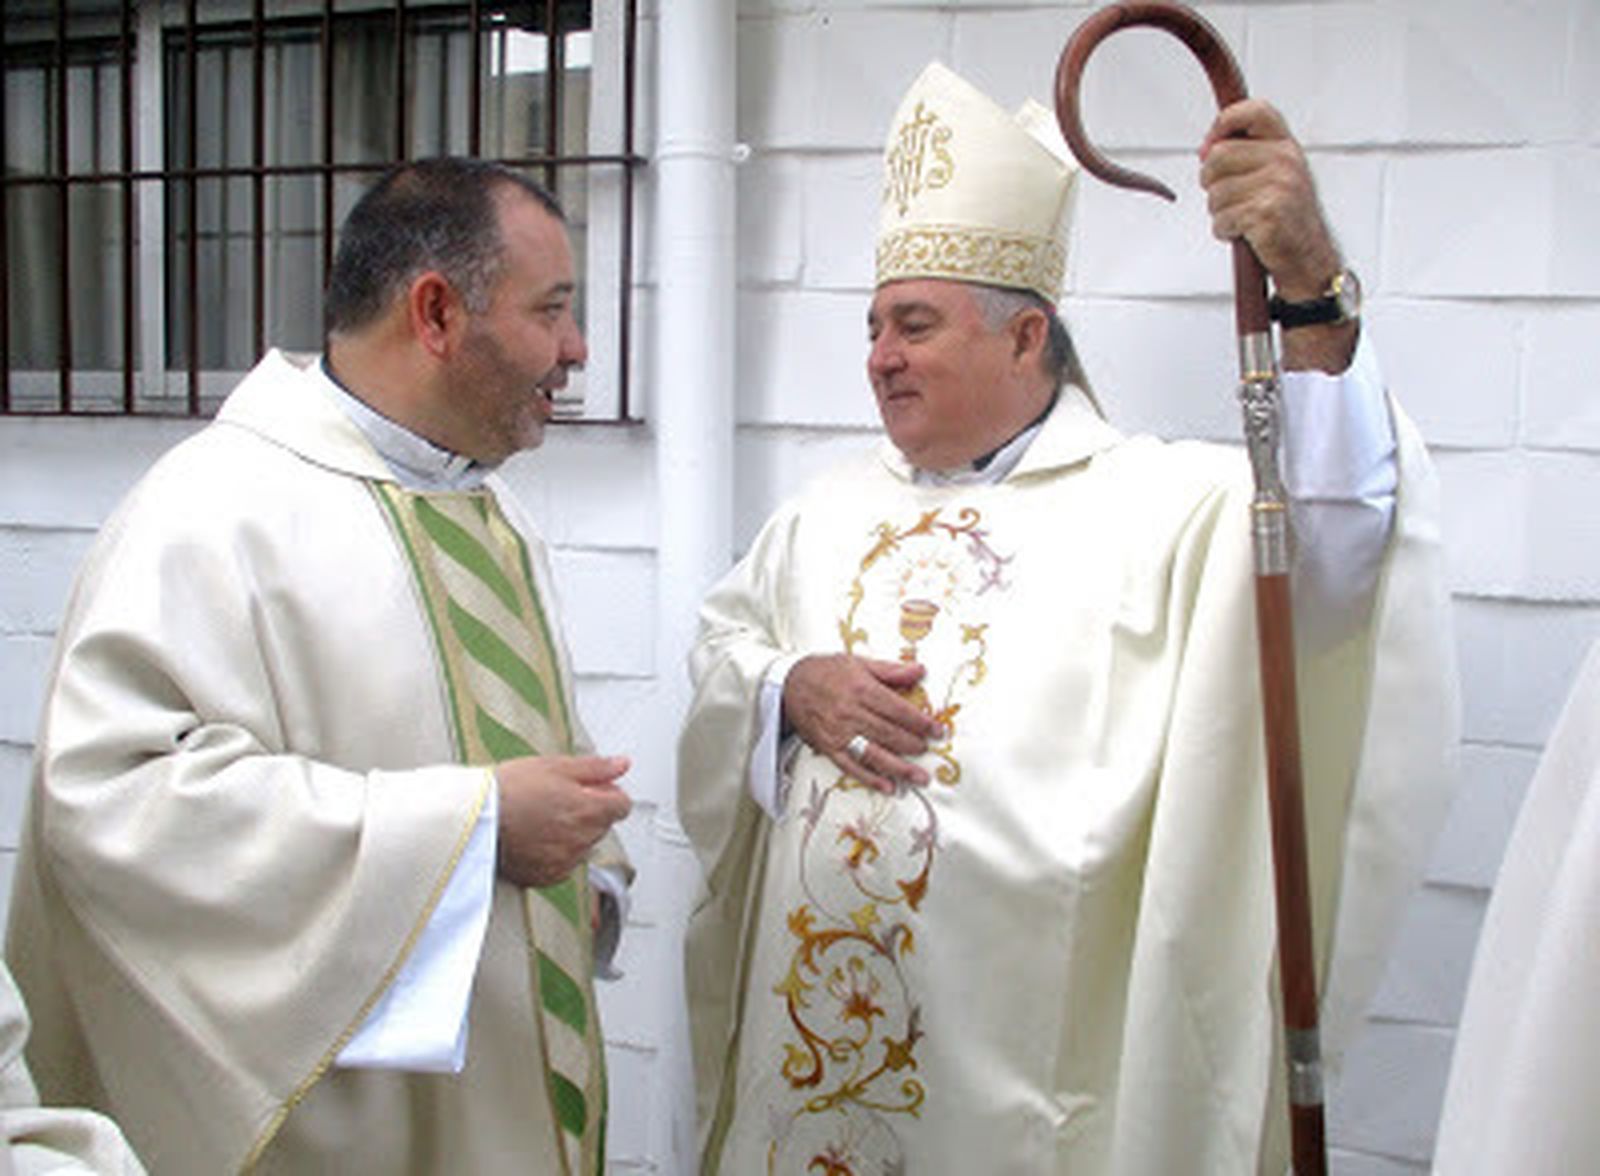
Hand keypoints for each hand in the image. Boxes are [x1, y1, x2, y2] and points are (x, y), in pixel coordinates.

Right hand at [494, 755, 631, 887]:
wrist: (474, 818)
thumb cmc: (510, 789)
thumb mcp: (557, 766)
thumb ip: (596, 767)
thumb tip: (622, 764)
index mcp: (590, 811)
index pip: (622, 805)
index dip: (610, 792)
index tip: (595, 788)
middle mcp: (582, 840)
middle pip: (603, 824)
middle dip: (591, 811)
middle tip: (561, 798)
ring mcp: (565, 861)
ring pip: (584, 845)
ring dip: (574, 833)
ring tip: (544, 817)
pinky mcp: (546, 876)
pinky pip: (565, 864)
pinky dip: (557, 852)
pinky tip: (537, 837)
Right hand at [783, 654, 943, 792]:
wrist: (789, 683)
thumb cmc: (826, 671)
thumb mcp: (859, 662)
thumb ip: (891, 670)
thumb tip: (920, 670)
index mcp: (861, 689)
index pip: (898, 709)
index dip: (920, 722)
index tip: (937, 730)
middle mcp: (850, 713)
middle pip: (889, 734)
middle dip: (913, 745)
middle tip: (930, 751)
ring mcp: (839, 733)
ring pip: (873, 754)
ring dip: (899, 768)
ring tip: (920, 777)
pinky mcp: (828, 748)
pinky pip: (851, 767)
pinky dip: (870, 778)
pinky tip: (888, 787)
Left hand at [1199, 99, 1354, 370]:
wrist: (1308, 257)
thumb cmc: (1286, 218)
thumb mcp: (1275, 175)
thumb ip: (1245, 155)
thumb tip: (1206, 149)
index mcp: (1286, 146)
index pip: (1252, 111)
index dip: (1223, 124)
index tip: (1211, 144)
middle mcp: (1285, 160)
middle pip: (1217, 156)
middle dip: (1211, 182)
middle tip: (1230, 198)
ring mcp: (1278, 186)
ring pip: (1215, 192)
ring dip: (1220, 212)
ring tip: (1243, 219)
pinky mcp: (1267, 213)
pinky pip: (1222, 219)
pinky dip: (1225, 231)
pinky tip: (1246, 234)